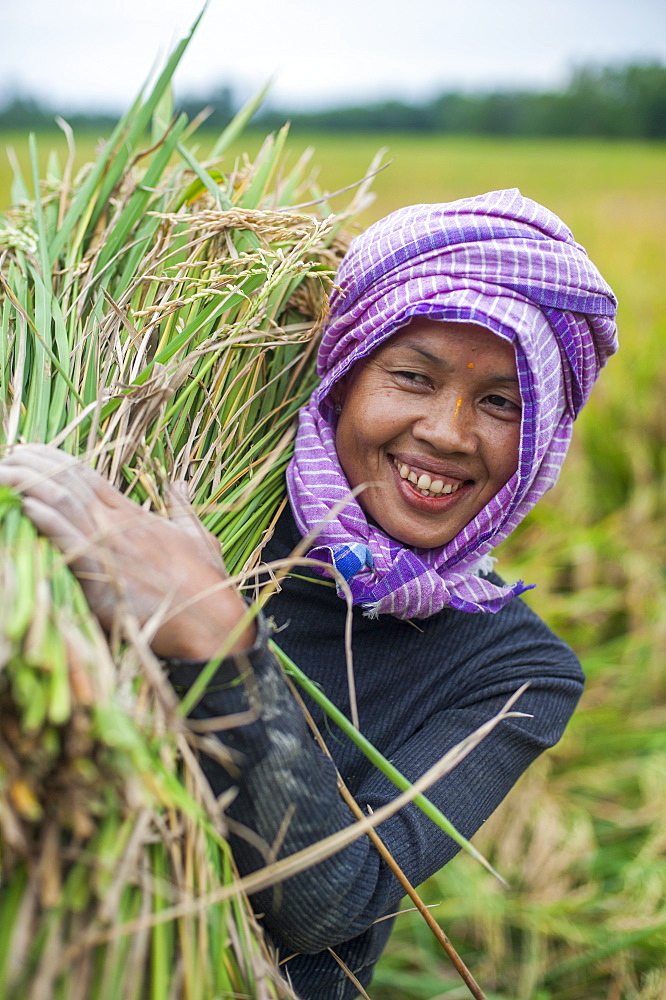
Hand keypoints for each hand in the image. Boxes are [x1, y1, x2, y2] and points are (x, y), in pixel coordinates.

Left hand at [0, 444, 254, 658]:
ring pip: (61, 504)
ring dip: (27, 485)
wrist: (211, 621)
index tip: (28, 449)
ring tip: (2, 473)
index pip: (86, 475)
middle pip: (67, 483)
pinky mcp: (102, 577)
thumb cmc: (206, 583)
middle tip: (5, 457)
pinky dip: (44, 521)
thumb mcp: (199, 535)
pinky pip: (67, 541)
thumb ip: (182, 507)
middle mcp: (117, 524)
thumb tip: (180, 483)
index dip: (53, 458)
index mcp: (134, 513)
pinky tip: (24, 505)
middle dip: (31, 466)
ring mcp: (109, 547)